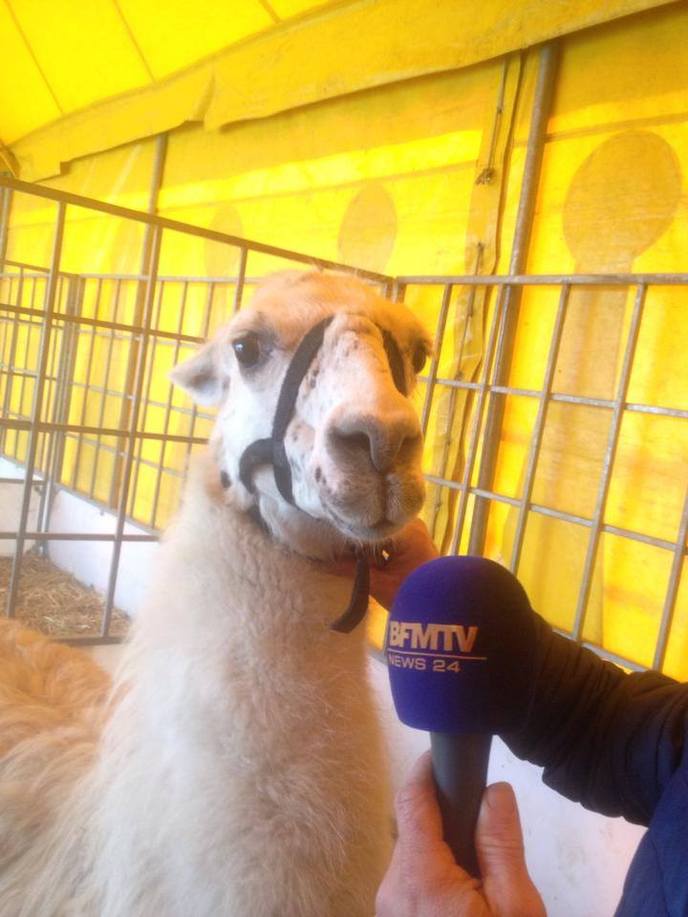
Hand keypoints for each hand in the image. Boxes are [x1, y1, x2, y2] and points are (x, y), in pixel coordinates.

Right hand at [328, 518, 438, 609]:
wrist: (443, 610)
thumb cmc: (413, 595)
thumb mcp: (379, 584)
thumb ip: (349, 570)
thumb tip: (318, 563)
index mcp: (407, 531)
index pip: (369, 524)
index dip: (346, 531)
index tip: (325, 536)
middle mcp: (412, 525)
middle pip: (374, 527)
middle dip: (353, 538)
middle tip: (328, 543)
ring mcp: (415, 534)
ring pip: (380, 533)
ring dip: (363, 544)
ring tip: (338, 550)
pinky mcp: (414, 544)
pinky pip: (388, 541)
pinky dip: (374, 549)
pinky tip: (356, 556)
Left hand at [376, 752, 544, 916]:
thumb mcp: (515, 906)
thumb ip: (502, 846)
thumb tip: (495, 790)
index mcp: (421, 877)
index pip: (412, 800)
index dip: (427, 769)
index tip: (448, 754)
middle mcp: (394, 886)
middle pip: (415, 826)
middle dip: (447, 817)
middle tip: (486, 831)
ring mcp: (390, 904)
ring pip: (414, 852)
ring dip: (443, 848)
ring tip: (481, 870)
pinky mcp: (395, 916)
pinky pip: (412, 878)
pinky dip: (436, 873)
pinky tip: (465, 891)